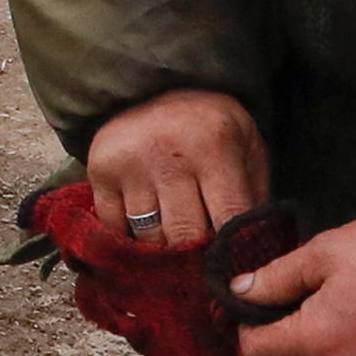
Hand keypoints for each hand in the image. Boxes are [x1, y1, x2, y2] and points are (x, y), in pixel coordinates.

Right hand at [79, 88, 263, 251]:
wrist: (154, 83)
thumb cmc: (210, 124)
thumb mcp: (246, 145)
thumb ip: (255, 195)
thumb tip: (251, 251)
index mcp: (214, 146)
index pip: (228, 220)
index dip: (232, 253)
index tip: (234, 271)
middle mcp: (169, 154)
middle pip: (185, 236)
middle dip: (197, 259)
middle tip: (204, 267)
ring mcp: (130, 164)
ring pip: (148, 238)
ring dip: (164, 252)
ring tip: (175, 250)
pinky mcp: (100, 170)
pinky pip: (114, 229)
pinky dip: (130, 240)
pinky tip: (145, 234)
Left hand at [232, 213, 355, 355]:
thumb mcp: (327, 251)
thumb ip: (277, 276)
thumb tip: (238, 292)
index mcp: (316, 343)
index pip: (255, 353)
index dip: (250, 328)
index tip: (263, 307)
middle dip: (288, 341)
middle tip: (309, 303)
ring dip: (328, 354)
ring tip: (353, 313)